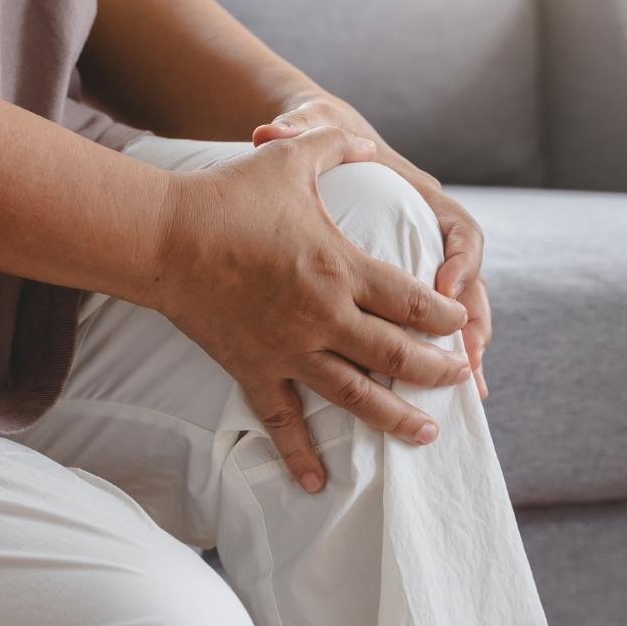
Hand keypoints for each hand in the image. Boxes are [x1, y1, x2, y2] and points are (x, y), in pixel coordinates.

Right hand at [144, 127, 473, 492]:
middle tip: (460, 380)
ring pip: (356, 397)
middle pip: (398, 356)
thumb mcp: (291, 159)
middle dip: (437, 370)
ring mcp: (290, 350)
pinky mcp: (254, 370)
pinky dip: (302, 455)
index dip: (446, 316)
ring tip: (425, 433)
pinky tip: (320, 483)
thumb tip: (366, 141)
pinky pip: (283, 421)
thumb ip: (337, 146)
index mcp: (342, 269)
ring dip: (395, 417)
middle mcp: (324, 317)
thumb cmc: (229, 195)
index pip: (414, 302)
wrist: (164, 238)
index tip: (461, 324)